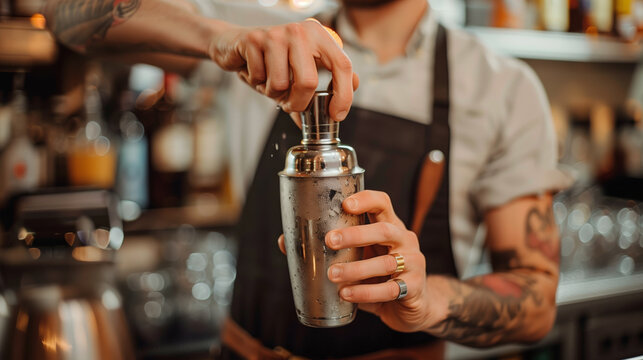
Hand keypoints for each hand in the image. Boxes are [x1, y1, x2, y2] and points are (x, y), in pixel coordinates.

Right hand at [208, 20, 358, 120]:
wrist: (234, 44)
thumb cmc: (272, 62)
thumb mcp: (301, 71)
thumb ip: (321, 89)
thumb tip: (336, 114)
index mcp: (319, 36)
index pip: (342, 65)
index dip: (344, 95)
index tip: (337, 115)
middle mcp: (300, 31)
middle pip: (309, 81)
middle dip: (299, 103)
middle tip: (290, 105)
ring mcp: (276, 34)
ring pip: (280, 84)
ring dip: (273, 93)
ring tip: (268, 81)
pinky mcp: (254, 40)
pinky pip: (259, 78)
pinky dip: (256, 83)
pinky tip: (255, 71)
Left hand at [278, 190, 431, 332]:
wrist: (412, 307)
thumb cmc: (379, 276)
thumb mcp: (357, 259)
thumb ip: (330, 251)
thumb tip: (285, 241)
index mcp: (390, 226)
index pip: (382, 203)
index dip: (366, 199)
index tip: (344, 204)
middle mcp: (404, 240)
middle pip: (384, 230)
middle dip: (356, 234)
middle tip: (330, 241)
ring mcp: (413, 263)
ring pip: (386, 262)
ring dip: (356, 269)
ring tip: (332, 275)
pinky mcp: (413, 287)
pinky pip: (390, 289)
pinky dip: (366, 292)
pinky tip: (347, 294)